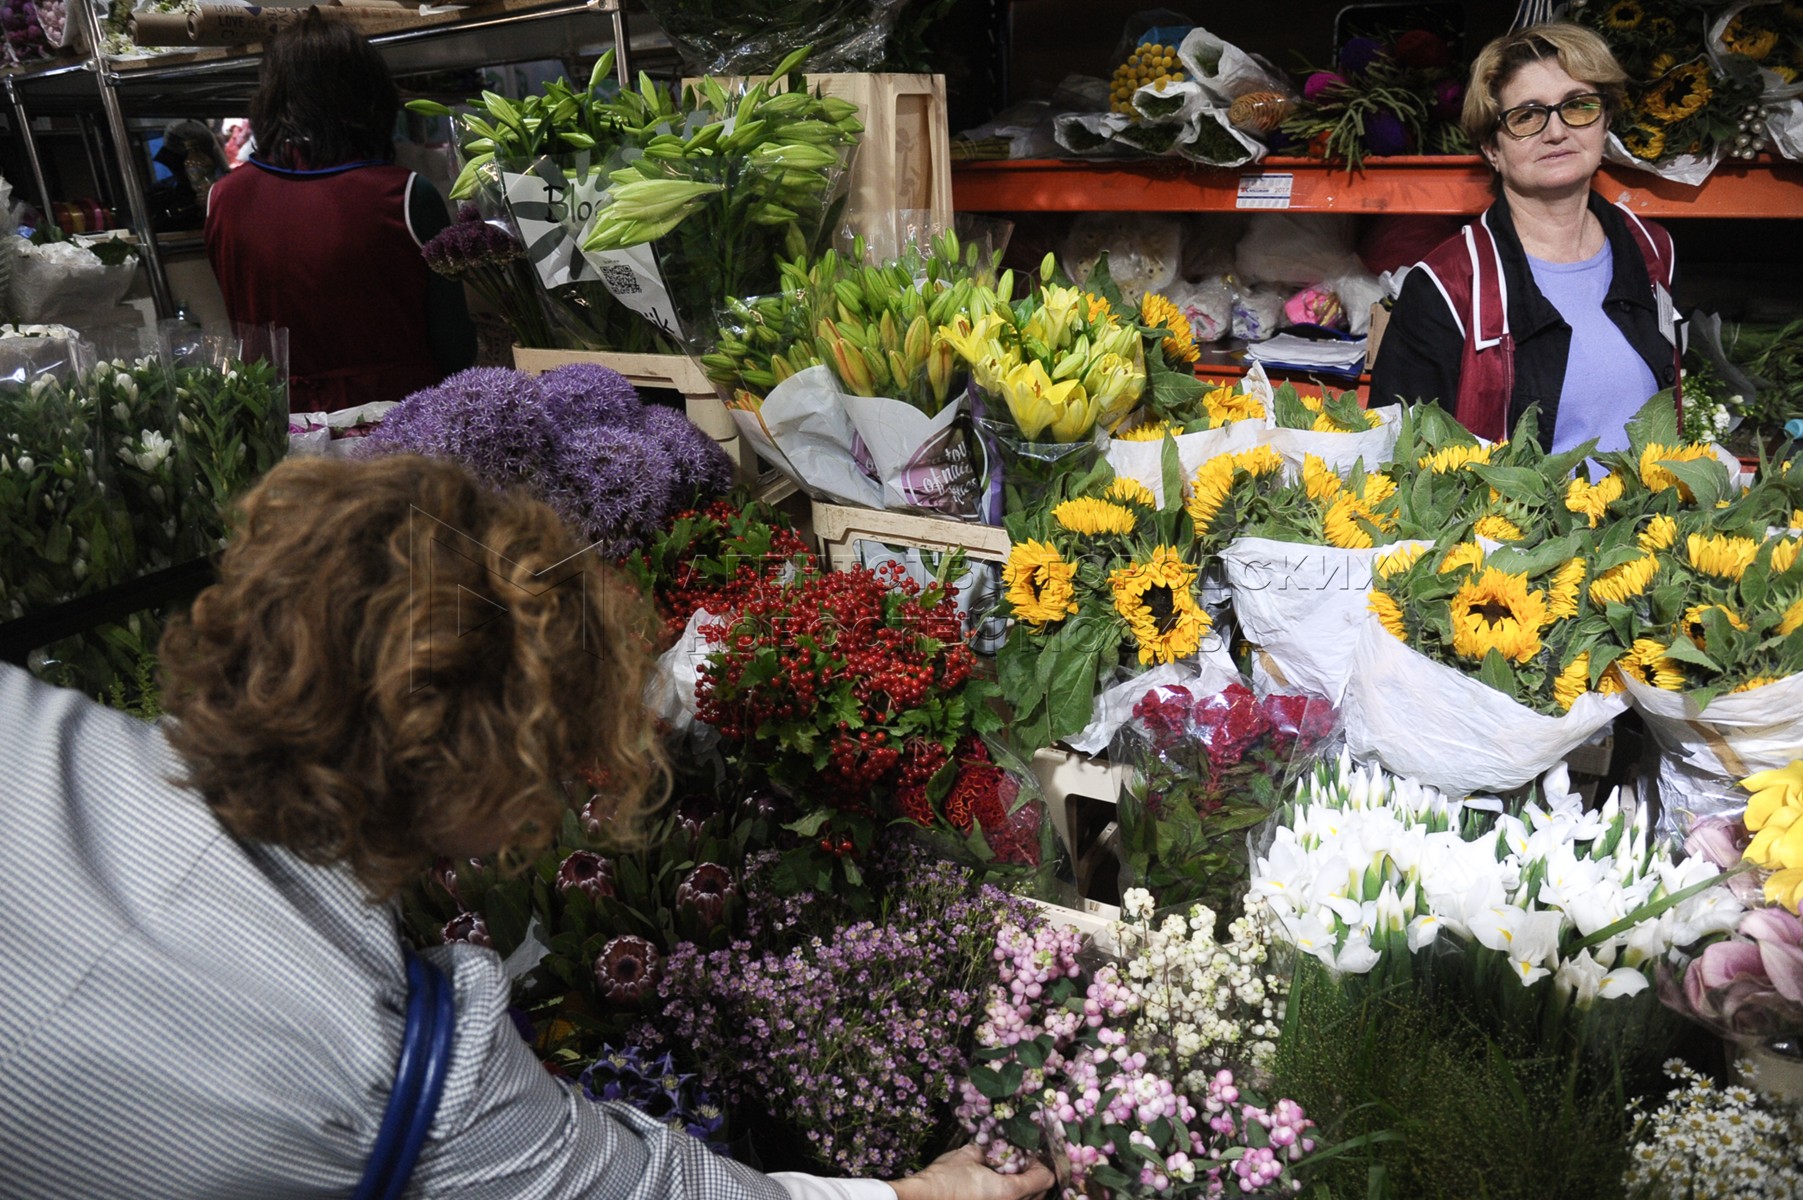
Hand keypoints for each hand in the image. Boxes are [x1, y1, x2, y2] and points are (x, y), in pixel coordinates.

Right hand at [888, 1143, 1053, 1199]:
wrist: (923, 1199)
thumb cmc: (944, 1180)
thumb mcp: (967, 1155)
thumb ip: (986, 1150)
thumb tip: (990, 1148)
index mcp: (1009, 1192)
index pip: (1044, 1179)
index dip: (1040, 1164)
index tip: (1029, 1156)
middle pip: (1039, 1194)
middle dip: (1032, 1177)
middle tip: (1018, 1164)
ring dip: (1022, 1189)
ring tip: (1005, 1177)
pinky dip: (1007, 1196)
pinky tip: (992, 1188)